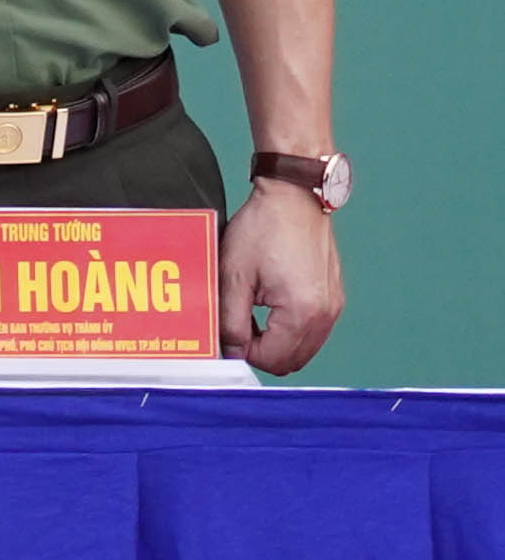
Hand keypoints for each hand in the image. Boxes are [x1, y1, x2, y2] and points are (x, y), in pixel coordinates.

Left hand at [225, 180, 342, 376]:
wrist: (293, 198)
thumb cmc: (262, 229)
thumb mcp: (233, 277)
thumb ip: (229, 321)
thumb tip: (230, 351)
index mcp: (303, 312)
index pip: (271, 360)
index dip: (242, 352)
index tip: (226, 330)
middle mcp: (326, 314)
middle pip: (291, 361)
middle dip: (260, 351)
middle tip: (237, 325)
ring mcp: (334, 306)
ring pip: (303, 349)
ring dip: (275, 343)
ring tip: (250, 314)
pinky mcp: (333, 298)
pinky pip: (312, 331)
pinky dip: (289, 330)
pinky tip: (268, 306)